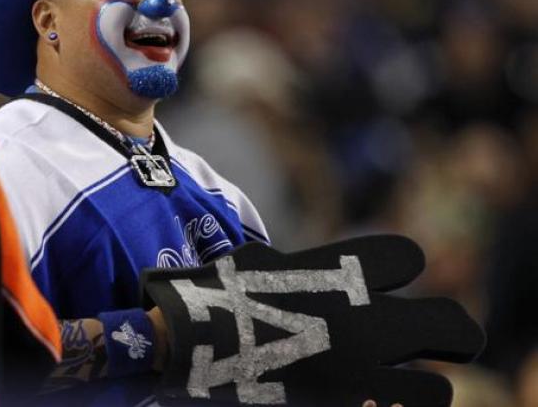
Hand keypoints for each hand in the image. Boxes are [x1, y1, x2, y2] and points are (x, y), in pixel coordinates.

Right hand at [142, 235, 484, 405]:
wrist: (193, 343)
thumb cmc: (218, 294)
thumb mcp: (265, 262)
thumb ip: (306, 267)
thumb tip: (320, 276)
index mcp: (344, 273)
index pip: (408, 258)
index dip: (405, 265)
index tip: (396, 276)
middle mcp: (366, 321)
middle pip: (452, 326)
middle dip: (455, 333)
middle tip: (452, 341)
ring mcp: (361, 372)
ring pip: (437, 391)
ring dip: (426, 388)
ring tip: (410, 388)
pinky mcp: (346, 405)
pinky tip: (373, 402)